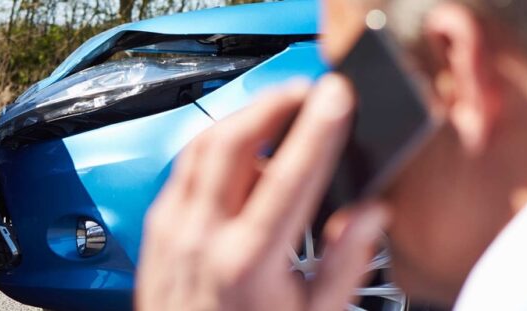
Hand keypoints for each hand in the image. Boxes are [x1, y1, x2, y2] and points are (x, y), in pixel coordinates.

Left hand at [136, 75, 387, 310]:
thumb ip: (344, 264)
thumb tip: (371, 213)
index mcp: (248, 261)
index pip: (288, 176)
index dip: (317, 129)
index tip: (337, 95)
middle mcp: (202, 237)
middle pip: (232, 141)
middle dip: (272, 103)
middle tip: (306, 90)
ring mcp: (172, 230)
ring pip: (200, 147)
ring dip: (240, 118)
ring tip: (277, 110)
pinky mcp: (155, 230)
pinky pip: (182, 170)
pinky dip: (213, 148)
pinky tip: (239, 152)